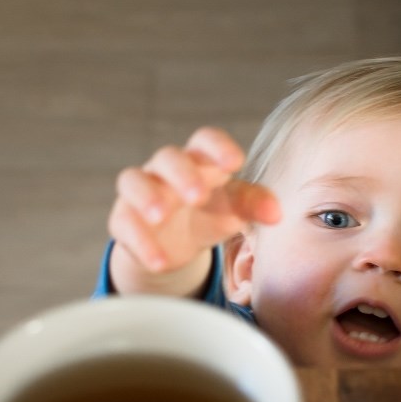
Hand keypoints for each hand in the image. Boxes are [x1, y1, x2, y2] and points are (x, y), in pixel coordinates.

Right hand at [108, 127, 279, 294]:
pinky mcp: (123, 219)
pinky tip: (159, 261)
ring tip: (160, 216)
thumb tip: (277, 214)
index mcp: (199, 160)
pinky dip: (140, 242)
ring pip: (132, 180)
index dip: (218, 147)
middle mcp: (166, 170)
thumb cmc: (209, 213)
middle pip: (168, 157)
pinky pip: (124, 223)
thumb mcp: (233, 209)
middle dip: (182, 174)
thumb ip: (255, 206)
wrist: (175, 244)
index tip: (235, 162)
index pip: (205, 140)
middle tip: (198, 196)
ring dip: (146, 196)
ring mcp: (141, 191)